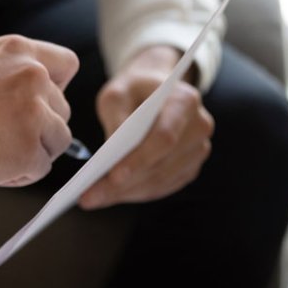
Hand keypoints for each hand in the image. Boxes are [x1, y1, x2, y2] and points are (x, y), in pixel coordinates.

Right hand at [0, 35, 78, 224]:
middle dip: (40, 128)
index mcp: (18, 51)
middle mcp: (33, 76)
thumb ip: (11, 79)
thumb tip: (39, 102)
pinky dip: (20, 174)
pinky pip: (41, 168)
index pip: (66, 64)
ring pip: (57, 141)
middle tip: (1, 137)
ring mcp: (36, 113)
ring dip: (32, 152)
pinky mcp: (33, 149)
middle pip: (62, 109)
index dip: (54, 89)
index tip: (37, 104)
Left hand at [79, 46, 213, 208]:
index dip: (140, 159)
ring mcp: (197, 150)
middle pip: (161, 164)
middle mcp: (198, 127)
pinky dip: (135, 193)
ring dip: (126, 193)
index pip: (164, 137)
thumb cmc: (133, 89)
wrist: (154, 89)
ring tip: (93, 198)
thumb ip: (115, 117)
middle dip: (124, 184)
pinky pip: (162, 186)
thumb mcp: (116, 92)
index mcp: (184, 101)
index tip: (113, 175)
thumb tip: (110, 153)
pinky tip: (110, 195)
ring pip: (160, 180)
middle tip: (89, 196)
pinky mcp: (189, 167)